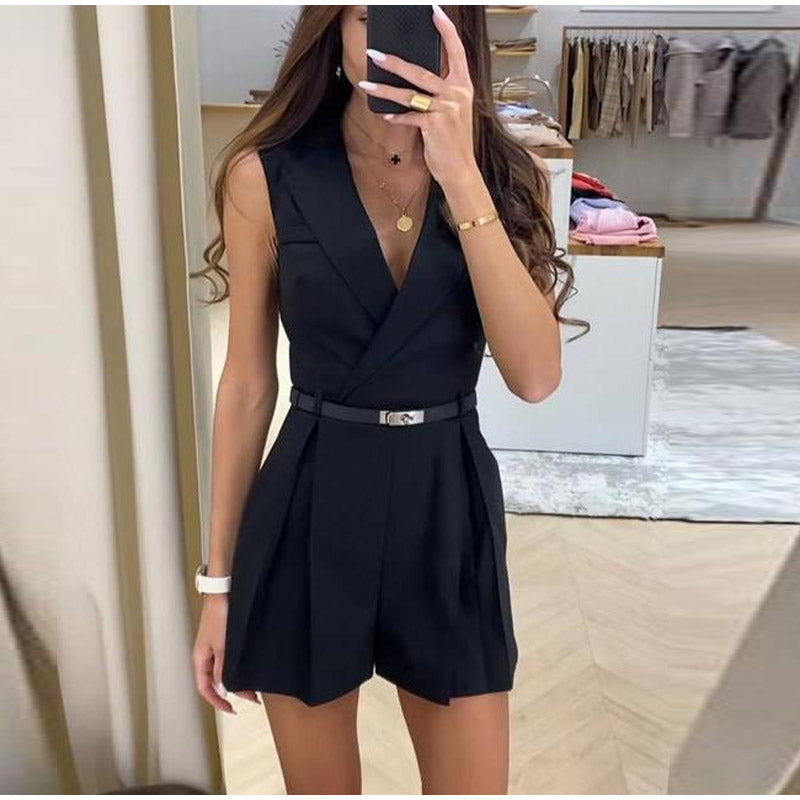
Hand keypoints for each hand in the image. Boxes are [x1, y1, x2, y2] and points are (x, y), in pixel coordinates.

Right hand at [192, 594, 259, 713]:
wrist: (223, 592)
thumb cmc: (218, 615)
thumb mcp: (222, 646)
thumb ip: (223, 668)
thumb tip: (225, 688)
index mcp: (200, 659)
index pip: (205, 688)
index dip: (217, 702)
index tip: (232, 709)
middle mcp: (206, 655)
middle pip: (216, 682)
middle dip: (233, 692)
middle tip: (252, 698)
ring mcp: (214, 647)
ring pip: (224, 671)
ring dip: (237, 680)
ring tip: (253, 685)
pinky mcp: (223, 639)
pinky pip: (228, 660)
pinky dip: (237, 668)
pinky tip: (248, 669)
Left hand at [358, 4, 479, 188]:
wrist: (461, 169)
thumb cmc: (454, 141)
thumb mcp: (454, 111)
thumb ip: (442, 92)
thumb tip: (417, 78)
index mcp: (463, 86)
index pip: (456, 50)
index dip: (446, 30)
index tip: (434, 11)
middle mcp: (456, 94)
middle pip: (421, 71)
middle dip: (394, 61)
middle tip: (374, 52)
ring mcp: (445, 109)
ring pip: (409, 93)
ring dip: (384, 88)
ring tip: (365, 83)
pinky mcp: (434, 126)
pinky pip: (408, 117)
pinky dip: (394, 116)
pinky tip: (382, 113)